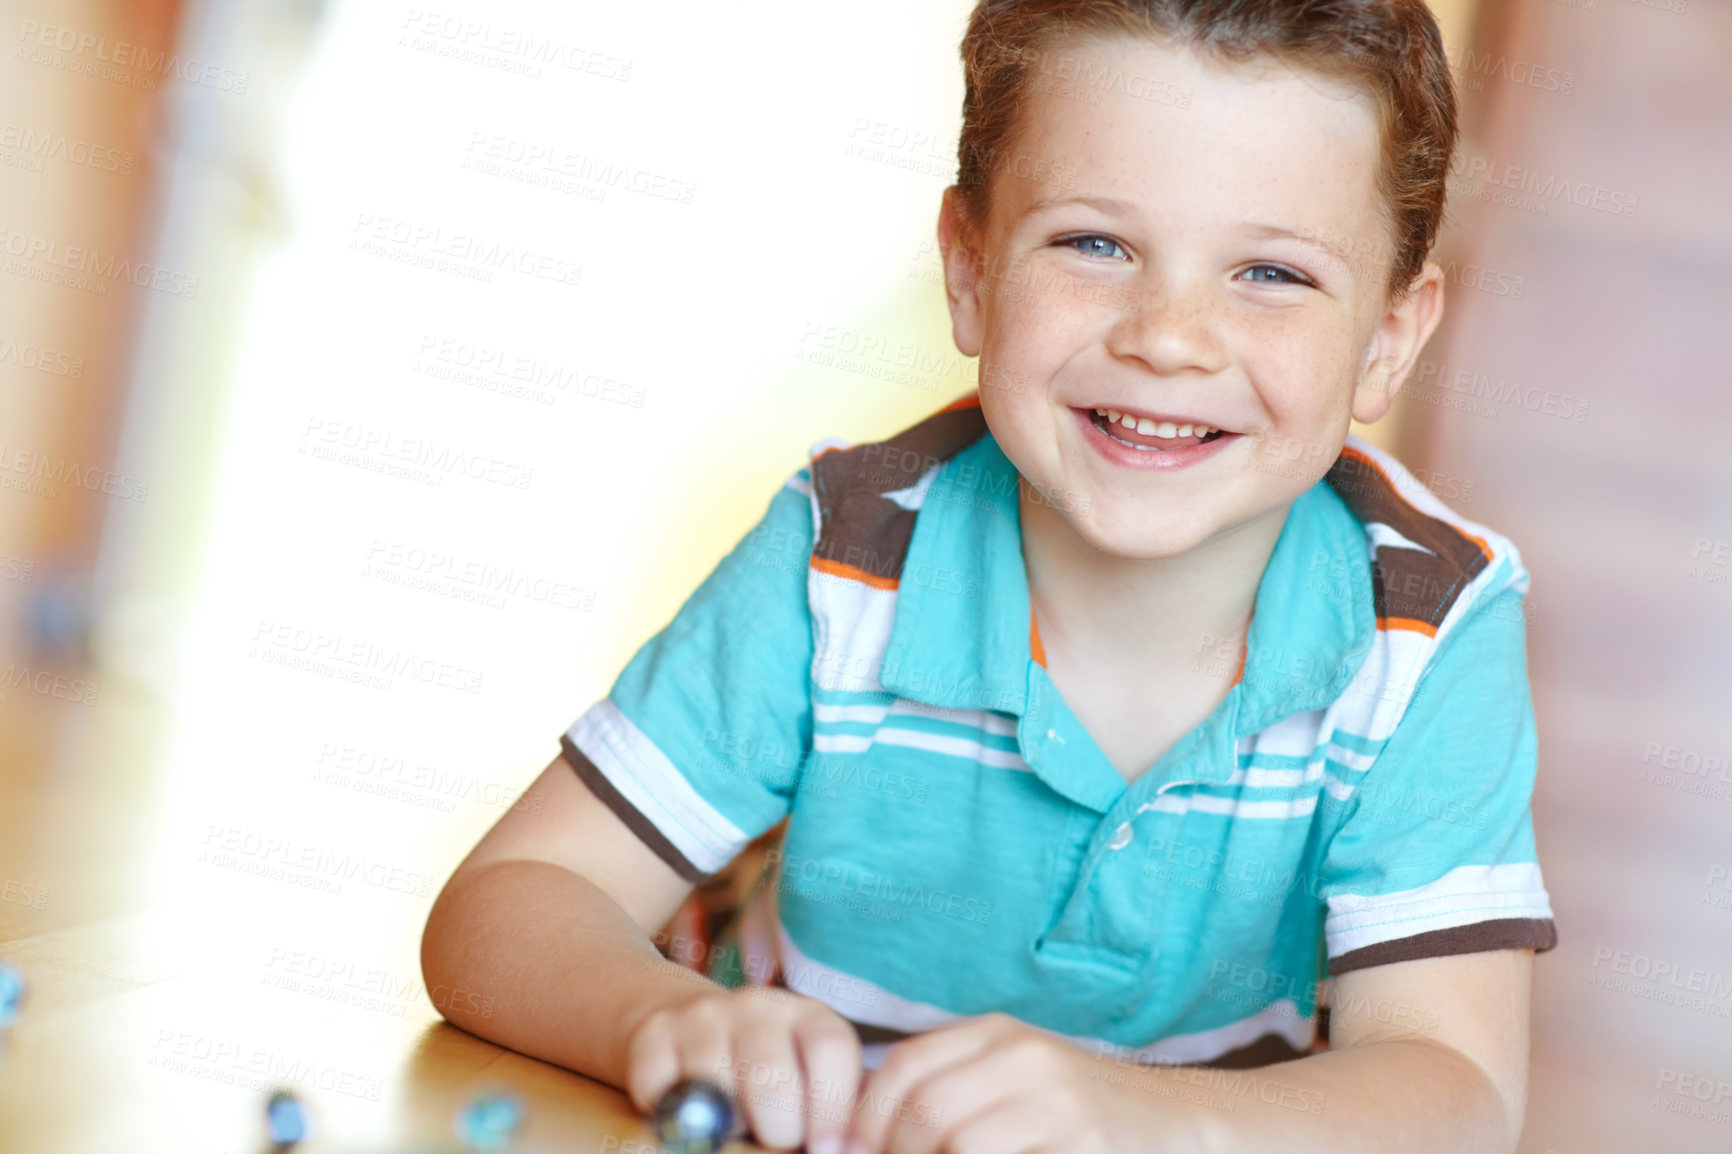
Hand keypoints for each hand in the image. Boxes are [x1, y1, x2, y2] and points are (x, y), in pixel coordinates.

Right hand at [624, 984, 862, 1151]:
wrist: (689, 1025)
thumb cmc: (763, 1072)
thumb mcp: (806, 1079)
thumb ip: (826, 1111)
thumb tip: (844, 1149)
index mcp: (808, 1015)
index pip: (830, 1048)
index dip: (832, 1109)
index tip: (826, 1149)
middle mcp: (757, 1004)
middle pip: (771, 1074)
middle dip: (777, 1128)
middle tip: (774, 1140)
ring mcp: (703, 1014)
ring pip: (715, 1085)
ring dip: (723, 1123)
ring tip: (731, 1124)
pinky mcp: (655, 1032)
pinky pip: (663, 1089)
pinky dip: (673, 1118)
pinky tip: (689, 1114)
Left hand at [841, 1013, 1161, 1153]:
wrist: (1177, 1122)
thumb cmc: (1078, 1112)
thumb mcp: (1012, 1080)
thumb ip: (947, 1090)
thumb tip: (856, 1132)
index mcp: (996, 1033)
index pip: (903, 1066)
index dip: (866, 1118)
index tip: (850, 1152)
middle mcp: (1023, 1056)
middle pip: (923, 1108)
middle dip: (894, 1153)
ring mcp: (1057, 1099)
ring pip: (956, 1141)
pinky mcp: (1082, 1141)